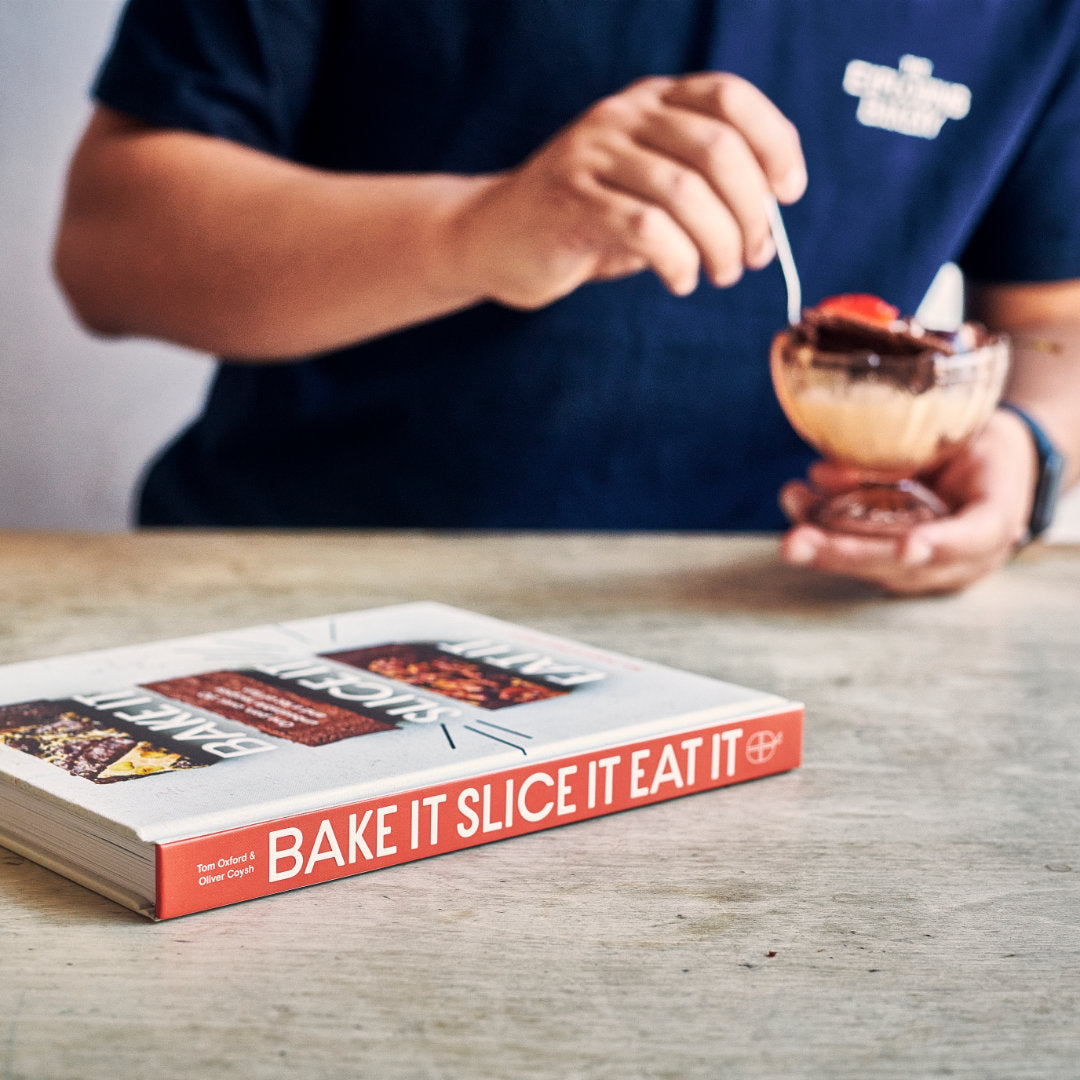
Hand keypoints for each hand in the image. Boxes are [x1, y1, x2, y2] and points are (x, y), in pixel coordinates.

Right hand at [450, 72, 806, 308]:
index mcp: (651, 102)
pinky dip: (678, 262)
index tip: (789, 196)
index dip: (775, 144)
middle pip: (718, 149)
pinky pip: (646, 229)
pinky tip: (680, 281)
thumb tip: (770, 218)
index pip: (731, 99)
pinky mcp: (570, 200)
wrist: (496, 238)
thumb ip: (703, 187)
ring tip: (720, 274)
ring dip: (720, 245)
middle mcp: (623, 116)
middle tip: (753, 257)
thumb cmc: (587, 220)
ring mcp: (592, 154)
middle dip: (751, 213)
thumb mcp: (649, 188)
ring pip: (686, 192)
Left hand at [778, 409, 1037, 594]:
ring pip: (870, 564)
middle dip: (845, 554)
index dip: (940, 544)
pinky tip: (797, 501)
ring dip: (820, 541)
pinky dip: (822, 527)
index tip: (909, 547)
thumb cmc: (985, 449)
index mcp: (994, 523)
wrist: (994, 469)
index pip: (972, 538)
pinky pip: (857, 552)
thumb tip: (838, 472)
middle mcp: (960, 558)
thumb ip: (923, 457)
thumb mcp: (979, 437)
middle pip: (901, 565)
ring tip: (790, 503)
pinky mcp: (897, 563)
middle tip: (798, 543)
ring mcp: (926, 567)